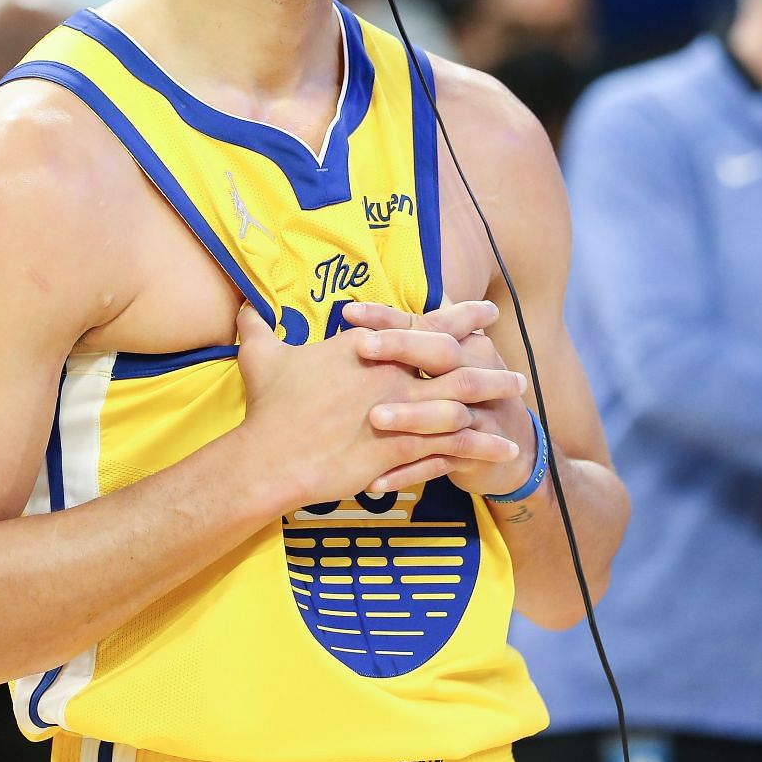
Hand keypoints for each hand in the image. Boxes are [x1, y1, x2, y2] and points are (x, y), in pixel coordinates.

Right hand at [233, 304, 524, 510]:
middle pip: (454, 362)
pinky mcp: (399, 449)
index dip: (460, 318)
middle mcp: (390, 375)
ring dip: (494, 402)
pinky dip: (481, 445)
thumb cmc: (268, 408)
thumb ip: (257, 325)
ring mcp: (398, 412)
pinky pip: (450, 446)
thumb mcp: (261, 357)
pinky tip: (505, 447)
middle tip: (516, 365)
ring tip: (519, 403)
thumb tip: (243, 303)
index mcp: (367, 348)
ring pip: (461, 402)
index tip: (485, 312)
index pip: (424, 325)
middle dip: (489, 362)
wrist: (269, 457)